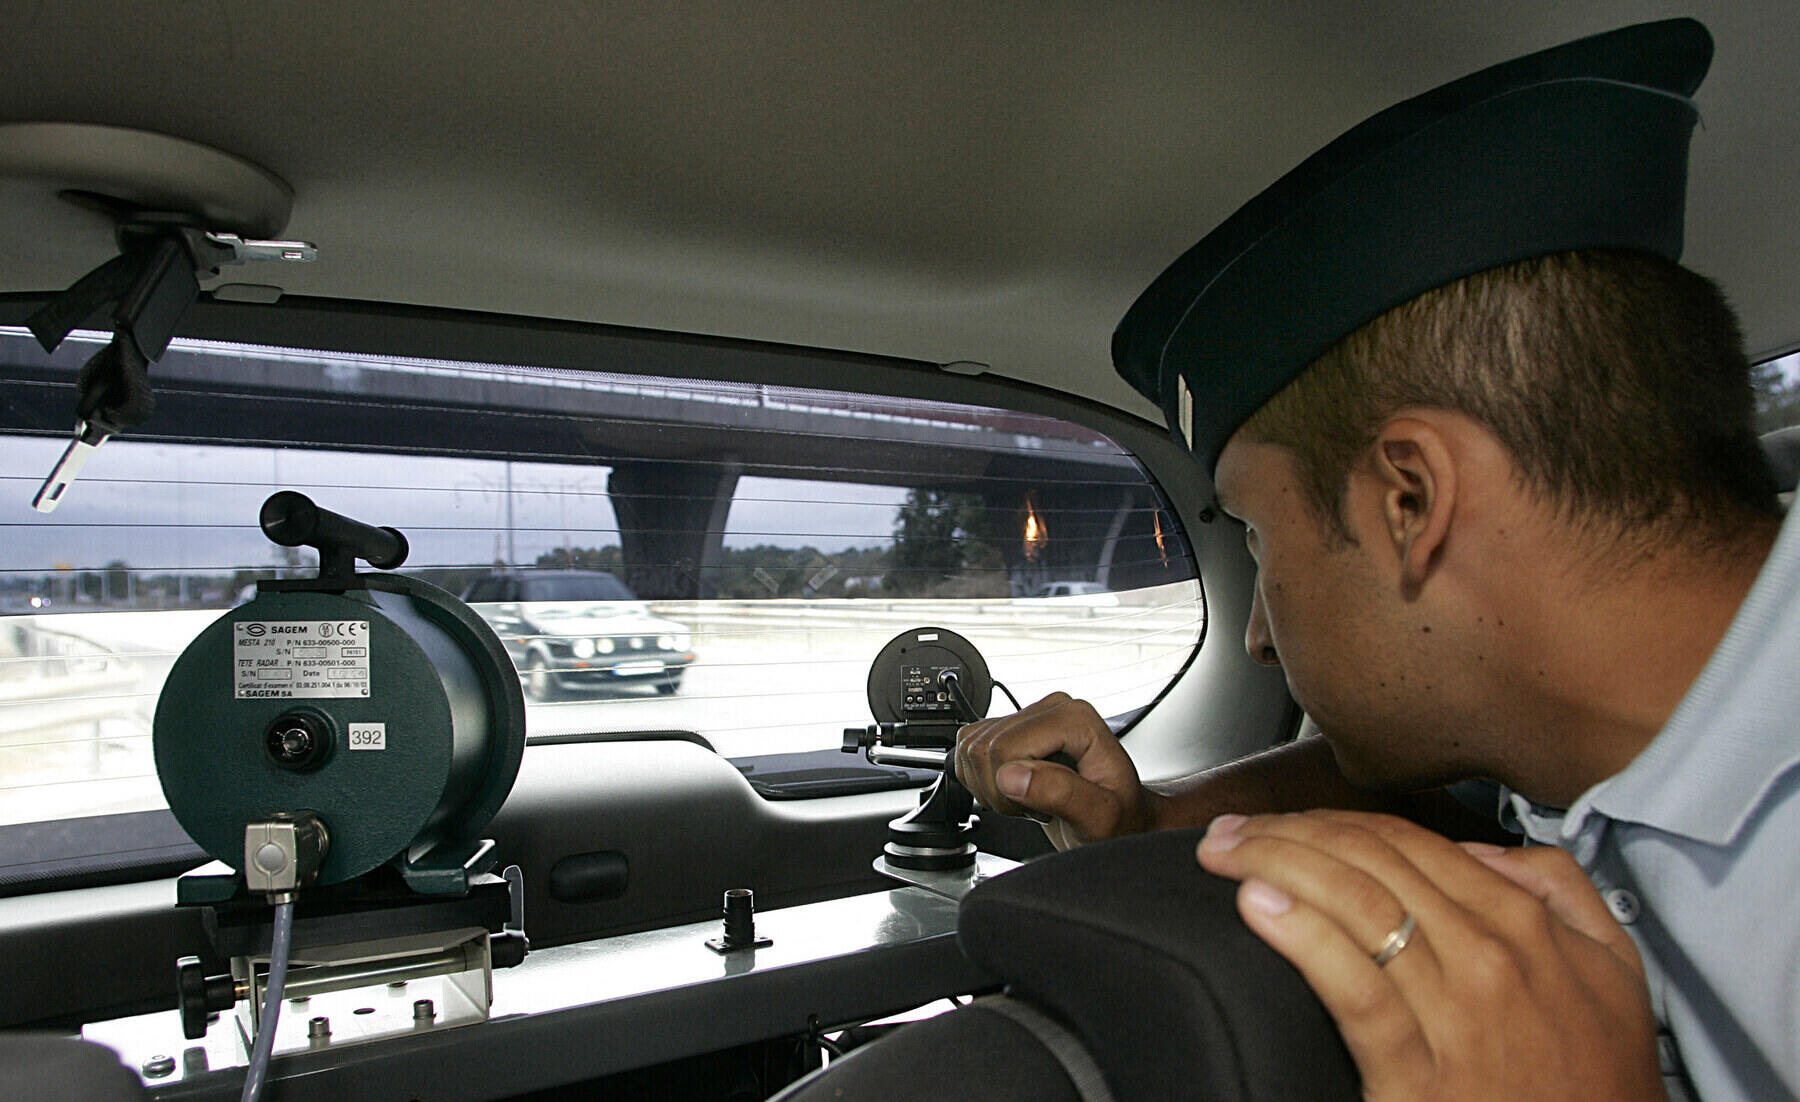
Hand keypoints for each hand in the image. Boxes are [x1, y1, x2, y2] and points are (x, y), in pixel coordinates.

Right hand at [953, 692, 1154, 847]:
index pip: (1004, 748)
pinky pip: (966, 749)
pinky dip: (981, 780)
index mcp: (1073, 719)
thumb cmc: (1119, 818)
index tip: (1042, 807)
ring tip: (1028, 798)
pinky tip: (1015, 789)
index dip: (1011, 789)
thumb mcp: (1101, 818)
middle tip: (1036, 806)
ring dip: (990, 786)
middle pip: (983, 748)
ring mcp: (1028, 717)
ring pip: (969, 747)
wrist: (1120, 821)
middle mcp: (1050, 709)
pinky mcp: (1009, 730)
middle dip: (999, 791)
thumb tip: (1011, 775)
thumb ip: (1061, 794)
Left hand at [1196, 810, 1663, 1100]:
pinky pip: (1353, 987)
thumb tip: (1485, 851)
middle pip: (1371, 862)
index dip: (1336, 822)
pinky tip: (1258, 906)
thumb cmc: (1596, 1082)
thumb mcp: (1613, 973)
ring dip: (1276, 864)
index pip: (1410, 844)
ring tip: (1226, 853)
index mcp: (1526, 925)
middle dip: (1290, 833)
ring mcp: (1456, 1014)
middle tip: (1233, 830)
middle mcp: (1490, 957)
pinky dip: (1301, 935)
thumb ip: (1562, 892)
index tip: (1287, 820)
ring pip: (1355, 904)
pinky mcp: (1418, 1077)